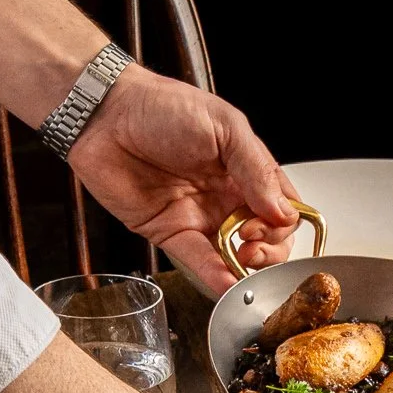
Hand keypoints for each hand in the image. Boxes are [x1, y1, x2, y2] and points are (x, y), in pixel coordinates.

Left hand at [68, 67, 296, 292]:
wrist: (107, 116)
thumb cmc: (164, 107)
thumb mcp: (225, 126)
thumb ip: (256, 168)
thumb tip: (283, 211)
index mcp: (246, 168)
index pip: (283, 205)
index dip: (285, 220)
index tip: (273, 220)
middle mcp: (228, 196)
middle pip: (267, 236)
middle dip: (271, 247)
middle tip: (254, 241)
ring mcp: (201, 216)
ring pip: (236, 255)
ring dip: (248, 267)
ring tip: (244, 261)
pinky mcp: (171, 232)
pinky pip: (198, 261)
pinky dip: (216, 277)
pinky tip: (229, 285)